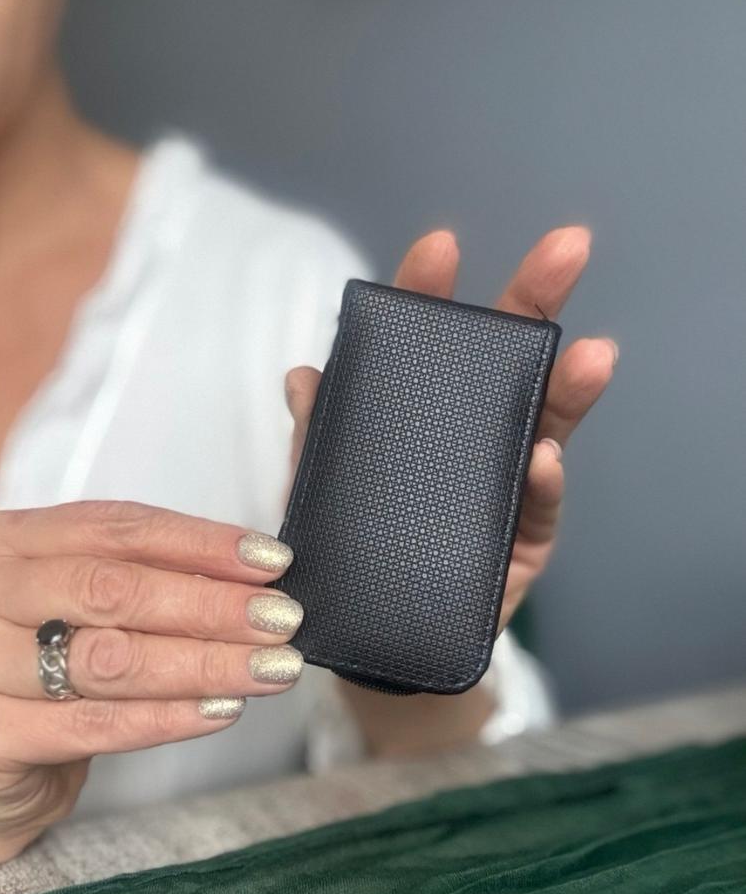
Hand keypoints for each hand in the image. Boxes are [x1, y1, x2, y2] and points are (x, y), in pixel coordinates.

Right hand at [0, 503, 303, 869]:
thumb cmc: (36, 674)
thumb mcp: (75, 608)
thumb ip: (141, 582)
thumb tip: (249, 580)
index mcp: (6, 541)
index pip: (119, 527)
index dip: (203, 543)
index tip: (271, 561)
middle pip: (115, 589)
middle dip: (212, 605)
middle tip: (282, 619)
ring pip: (111, 659)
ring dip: (205, 662)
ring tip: (269, 667)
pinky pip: (94, 725)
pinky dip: (169, 717)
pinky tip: (221, 709)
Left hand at [286, 226, 614, 632]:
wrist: (381, 645)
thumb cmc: (356, 556)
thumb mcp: (325, 496)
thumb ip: (318, 440)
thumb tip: (303, 377)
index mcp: (422, 417)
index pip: (428, 345)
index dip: (431, 297)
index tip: (438, 249)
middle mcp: (472, 440)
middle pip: (506, 364)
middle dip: (534, 301)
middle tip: (566, 248)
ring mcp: (506, 487)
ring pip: (544, 427)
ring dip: (567, 390)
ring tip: (590, 357)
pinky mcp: (523, 544)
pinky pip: (537, 510)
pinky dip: (542, 484)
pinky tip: (542, 460)